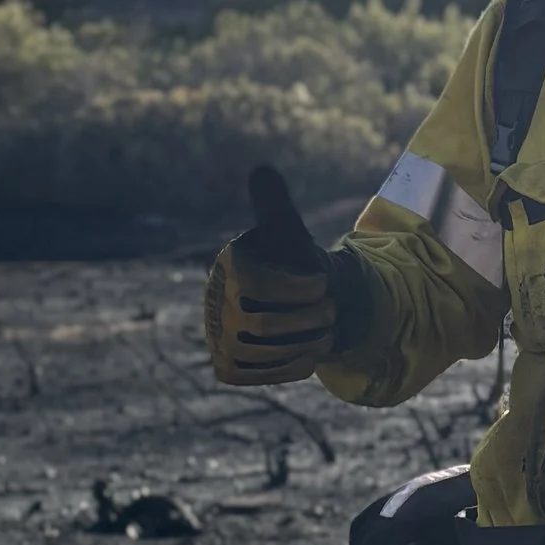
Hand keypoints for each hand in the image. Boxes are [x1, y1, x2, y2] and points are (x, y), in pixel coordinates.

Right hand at [204, 166, 348, 385]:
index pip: (259, 286)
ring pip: (265, 351)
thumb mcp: (289, 233)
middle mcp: (213, 303)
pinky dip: (293, 365)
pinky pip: (262, 374)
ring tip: (326, 329)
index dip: (300, 289)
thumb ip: (276, 206)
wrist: (295, 304)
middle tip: (331, 311)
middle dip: (309, 318)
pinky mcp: (227, 367)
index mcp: (228, 267)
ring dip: (306, 341)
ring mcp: (217, 338)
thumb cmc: (293, 263)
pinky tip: (309, 352)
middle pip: (265, 323)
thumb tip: (261, 169)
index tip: (324, 284)